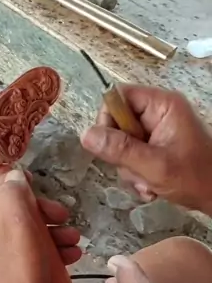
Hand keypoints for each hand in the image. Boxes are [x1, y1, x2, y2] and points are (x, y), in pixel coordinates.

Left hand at [0, 170, 80, 282]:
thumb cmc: (15, 273)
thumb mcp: (16, 223)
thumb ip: (13, 192)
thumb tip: (11, 175)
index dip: (9, 181)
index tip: (35, 184)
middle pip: (11, 209)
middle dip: (41, 211)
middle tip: (63, 216)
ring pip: (25, 232)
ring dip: (52, 232)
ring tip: (75, 240)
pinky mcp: (10, 275)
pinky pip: (29, 254)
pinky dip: (50, 252)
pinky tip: (71, 257)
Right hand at [80, 86, 211, 211]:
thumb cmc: (195, 178)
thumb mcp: (154, 166)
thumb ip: (120, 150)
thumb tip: (87, 135)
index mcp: (162, 105)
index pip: (119, 97)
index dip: (107, 120)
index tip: (109, 146)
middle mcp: (158, 113)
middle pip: (117, 123)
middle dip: (121, 153)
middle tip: (136, 171)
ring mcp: (156, 130)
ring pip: (122, 144)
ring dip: (129, 169)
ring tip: (147, 183)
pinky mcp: (155, 146)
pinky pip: (131, 155)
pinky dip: (136, 174)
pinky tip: (150, 185)